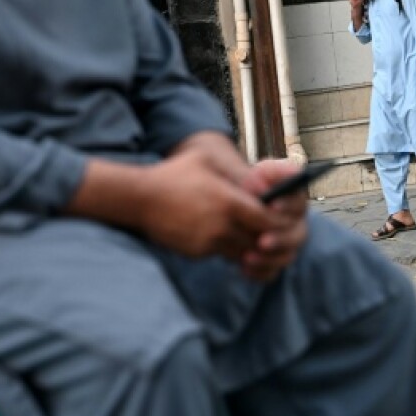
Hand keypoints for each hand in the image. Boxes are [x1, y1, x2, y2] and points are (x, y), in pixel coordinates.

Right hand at [137, 147, 286, 263]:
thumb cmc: (174, 174)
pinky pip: (221, 254)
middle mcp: (221, 225)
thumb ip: (235, 174)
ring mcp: (208, 242)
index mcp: (228, 201)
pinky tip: (221, 234)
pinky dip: (226, 247)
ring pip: (241, 251)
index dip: (275, 222)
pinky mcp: (196, 252)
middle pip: (258, 240)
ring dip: (247, 244)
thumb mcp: (206, 161)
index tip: (275, 216)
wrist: (141, 198)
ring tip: (243, 230)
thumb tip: (260, 183)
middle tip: (265, 228)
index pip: (266, 220)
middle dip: (265, 236)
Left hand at [237, 159, 309, 281]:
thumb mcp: (240, 172)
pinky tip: (243, 267)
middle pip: (298, 233)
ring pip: (287, 255)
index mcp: (289, 195)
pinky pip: (272, 271)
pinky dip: (259, 271)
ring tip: (248, 257)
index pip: (298, 199)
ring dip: (270, 258)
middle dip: (281, 238)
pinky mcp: (271, 259)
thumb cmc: (234, 184)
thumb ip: (253, 177)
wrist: (222, 205)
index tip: (272, 205)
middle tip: (263, 241)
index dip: (288, 204)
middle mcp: (293, 220)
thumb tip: (258, 188)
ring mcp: (284, 242)